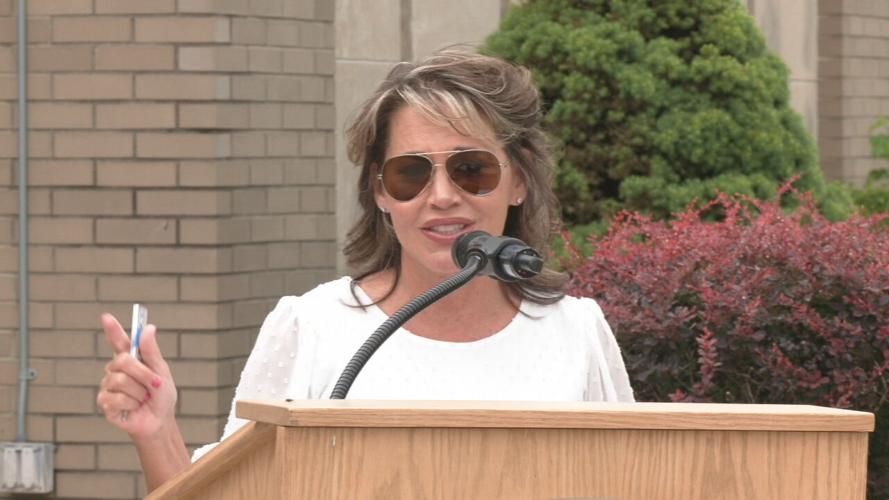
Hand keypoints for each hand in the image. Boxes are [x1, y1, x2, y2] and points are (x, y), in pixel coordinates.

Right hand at [96, 314, 176, 438]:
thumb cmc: (161, 396)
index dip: (113, 329)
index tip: (106, 317)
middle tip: (154, 384)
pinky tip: (133, 407)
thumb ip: (152, 352)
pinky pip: (115, 399)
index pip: (119, 341)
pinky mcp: (104, 402)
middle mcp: (116, 370)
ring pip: (120, 381)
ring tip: (143, 398)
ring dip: (139, 392)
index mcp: (131, 360)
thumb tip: (149, 329)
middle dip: (143, 373)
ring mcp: (108, 386)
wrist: (159, 421)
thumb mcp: (162, 372)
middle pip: (122, 361)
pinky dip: (130, 404)